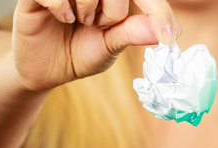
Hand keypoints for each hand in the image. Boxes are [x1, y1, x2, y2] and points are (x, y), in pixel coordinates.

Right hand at [12, 0, 177, 90]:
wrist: (47, 70)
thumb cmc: (80, 55)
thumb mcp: (109, 47)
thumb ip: (132, 33)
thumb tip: (169, 31)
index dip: (158, 10)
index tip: (169, 37)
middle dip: (113, 10)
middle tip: (98, 25)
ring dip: (87, 9)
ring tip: (79, 22)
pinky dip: (62, 7)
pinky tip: (61, 18)